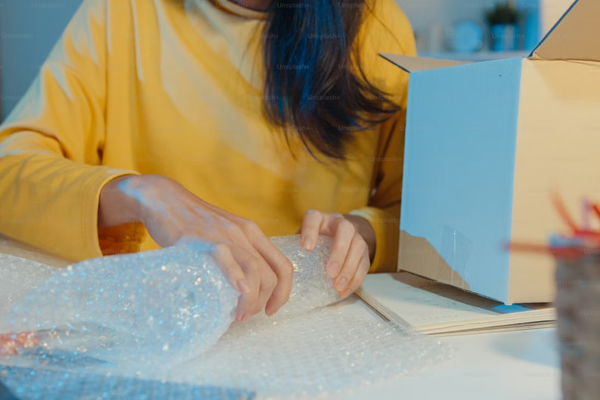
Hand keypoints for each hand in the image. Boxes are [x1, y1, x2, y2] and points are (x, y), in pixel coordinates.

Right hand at [98, 174, 293, 321]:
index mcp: (252, 233)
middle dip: (264, 302)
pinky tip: (238, 292)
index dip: (283, 293)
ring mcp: (225, 235)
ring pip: (254, 270)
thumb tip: (241, 288)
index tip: (270, 311)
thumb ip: (236, 254)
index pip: (283, 266)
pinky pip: (226, 258)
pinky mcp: (203, 239)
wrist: (163, 199)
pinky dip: (236, 277)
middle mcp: (244, 233)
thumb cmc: (192, 222)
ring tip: (238, 315)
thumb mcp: (223, 233)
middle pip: (271, 275)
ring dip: (252, 299)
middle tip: (244, 315)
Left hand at [298, 210, 374, 297]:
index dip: (310, 231)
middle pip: (345, 230)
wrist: (338, 235)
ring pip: (358, 247)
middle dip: (339, 251)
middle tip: (330, 271)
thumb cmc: (313, 241)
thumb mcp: (302, 239)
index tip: (306, 247)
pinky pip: (364, 263)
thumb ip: (294, 249)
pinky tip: (345, 290)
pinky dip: (356, 278)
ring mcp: (355, 236)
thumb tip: (279, 269)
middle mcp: (339, 223)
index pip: (314, 218)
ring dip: (349, 268)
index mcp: (320, 219)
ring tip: (338, 286)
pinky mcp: (364, 251)